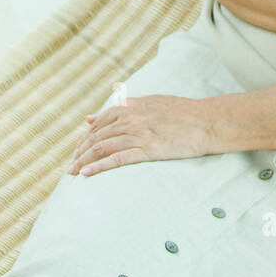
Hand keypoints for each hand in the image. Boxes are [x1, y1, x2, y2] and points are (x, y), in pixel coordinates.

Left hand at [66, 94, 214, 175]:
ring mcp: (139, 133)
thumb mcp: (151, 103)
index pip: (98, 124)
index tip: (77, 152)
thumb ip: (121, 109)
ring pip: (102, 148)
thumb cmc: (183, 113)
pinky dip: (99, 166)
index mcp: (131, 107)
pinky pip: (117, 159)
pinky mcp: (148, 148)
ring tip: (72, 173)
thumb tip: (91, 117)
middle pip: (96, 137)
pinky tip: (87, 174)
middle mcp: (131, 118)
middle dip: (79, 153)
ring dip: (83, 161)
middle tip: (69, 167)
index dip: (84, 139)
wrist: (207, 121)